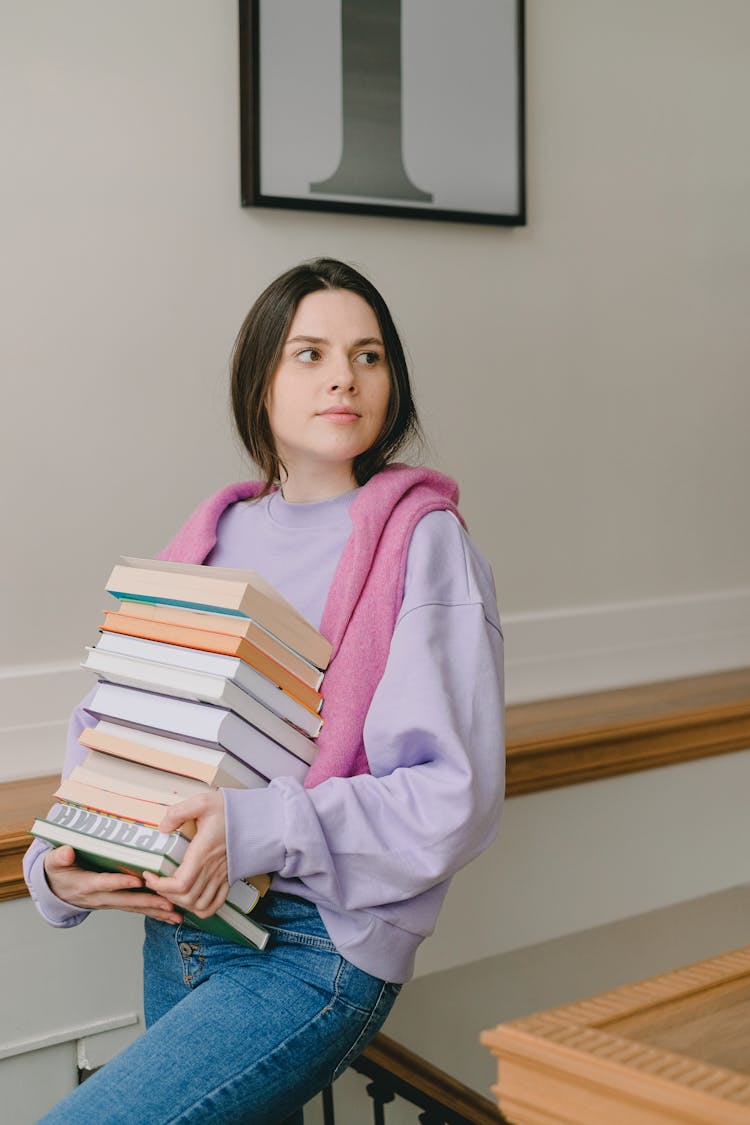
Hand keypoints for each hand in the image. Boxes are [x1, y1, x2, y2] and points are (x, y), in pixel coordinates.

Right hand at [43, 846, 182, 923]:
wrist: (57, 890)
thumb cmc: (59, 872)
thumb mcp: (54, 863)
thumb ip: (59, 857)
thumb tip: (66, 852)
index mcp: (87, 884)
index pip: (105, 883)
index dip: (119, 882)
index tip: (136, 881)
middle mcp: (101, 896)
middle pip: (126, 901)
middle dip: (148, 902)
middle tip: (169, 904)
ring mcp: (110, 902)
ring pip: (135, 907)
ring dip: (156, 912)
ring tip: (176, 915)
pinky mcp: (117, 902)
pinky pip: (137, 909)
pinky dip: (154, 913)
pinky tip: (171, 917)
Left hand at [142, 791, 228, 918]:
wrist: (258, 818)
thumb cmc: (232, 810)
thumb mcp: (203, 802)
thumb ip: (179, 812)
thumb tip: (163, 828)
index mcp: (204, 852)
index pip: (180, 883)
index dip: (160, 886)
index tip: (150, 876)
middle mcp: (213, 868)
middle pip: (186, 898)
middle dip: (165, 894)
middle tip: (156, 882)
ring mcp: (222, 876)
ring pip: (199, 905)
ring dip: (181, 903)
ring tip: (170, 891)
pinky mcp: (228, 878)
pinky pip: (215, 905)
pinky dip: (201, 909)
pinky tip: (191, 900)